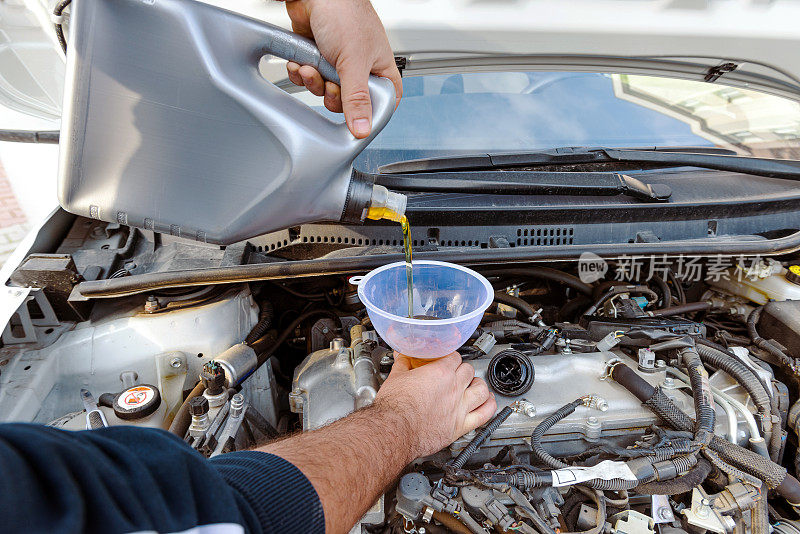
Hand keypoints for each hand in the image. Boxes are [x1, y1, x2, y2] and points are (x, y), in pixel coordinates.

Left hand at [282, 0, 401, 138]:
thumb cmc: (345, 13)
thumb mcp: (354, 62)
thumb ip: (356, 98)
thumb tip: (362, 129)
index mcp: (380, 70)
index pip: (382, 105)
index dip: (368, 115)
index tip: (353, 119)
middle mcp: (361, 69)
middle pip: (348, 104)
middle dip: (331, 94)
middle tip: (328, 82)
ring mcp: (338, 65)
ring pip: (325, 92)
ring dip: (313, 81)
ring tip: (311, 65)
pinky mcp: (319, 59)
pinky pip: (309, 79)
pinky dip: (302, 73)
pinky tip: (301, 62)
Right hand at [375, 352, 496, 458]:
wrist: (394, 431)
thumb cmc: (394, 408)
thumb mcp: (395, 377)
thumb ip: (403, 364)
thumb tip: (402, 356)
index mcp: (439, 373)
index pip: (454, 357)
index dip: (450, 357)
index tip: (446, 360)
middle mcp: (453, 389)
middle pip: (468, 371)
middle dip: (463, 370)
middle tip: (457, 372)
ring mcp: (459, 407)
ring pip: (482, 390)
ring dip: (480, 385)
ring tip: (475, 384)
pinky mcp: (460, 426)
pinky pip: (484, 415)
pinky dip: (490, 407)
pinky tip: (488, 403)